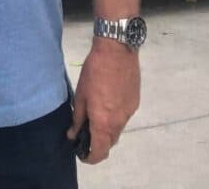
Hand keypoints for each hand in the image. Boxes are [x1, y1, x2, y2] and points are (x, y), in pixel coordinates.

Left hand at [66, 38, 139, 163]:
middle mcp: (119, 122)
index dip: (90, 157)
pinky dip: (115, 116)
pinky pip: (124, 117)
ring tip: (96, 113)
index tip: (82, 153)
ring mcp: (129, 113)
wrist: (117, 51)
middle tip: (86, 131)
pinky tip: (107, 100)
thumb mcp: (80, 94)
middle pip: (110, 143)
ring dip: (107, 129)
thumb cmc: (94, 71)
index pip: (100, 152)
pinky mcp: (135, 103)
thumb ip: (77, 118)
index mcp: (104, 122)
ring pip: (118, 130)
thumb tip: (73, 134)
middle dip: (98, 143)